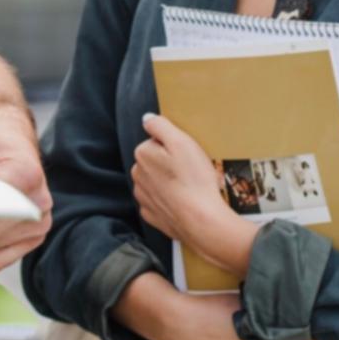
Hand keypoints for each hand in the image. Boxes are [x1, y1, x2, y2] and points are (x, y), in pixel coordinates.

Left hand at [132, 113, 256, 273]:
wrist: (201, 221)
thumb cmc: (194, 179)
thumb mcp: (181, 142)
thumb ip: (160, 126)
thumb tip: (147, 118)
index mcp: (142, 154)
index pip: (156, 142)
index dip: (174, 146)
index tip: (187, 155)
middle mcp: (137, 175)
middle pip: (155, 162)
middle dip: (170, 164)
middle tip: (192, 171)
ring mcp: (143, 197)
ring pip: (156, 182)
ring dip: (169, 183)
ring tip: (190, 187)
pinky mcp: (152, 216)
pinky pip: (159, 202)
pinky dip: (169, 201)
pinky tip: (183, 202)